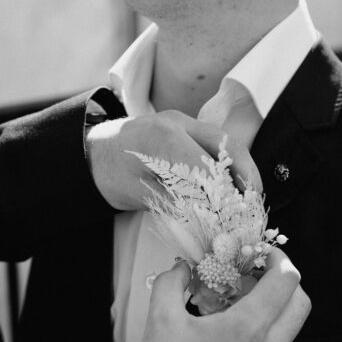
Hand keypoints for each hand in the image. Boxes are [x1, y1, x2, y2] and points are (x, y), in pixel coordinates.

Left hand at [86, 110, 262, 210]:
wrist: (88, 154)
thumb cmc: (108, 175)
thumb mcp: (139, 194)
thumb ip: (176, 202)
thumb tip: (210, 218)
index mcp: (162, 138)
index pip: (205, 167)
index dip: (222, 195)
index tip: (231, 218)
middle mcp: (177, 122)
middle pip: (224, 145)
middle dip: (245, 175)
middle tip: (253, 203)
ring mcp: (181, 122)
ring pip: (224, 141)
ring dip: (241, 168)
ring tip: (250, 196)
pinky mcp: (183, 128)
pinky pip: (214, 143)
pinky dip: (228, 163)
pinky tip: (234, 184)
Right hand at [122, 249, 309, 341]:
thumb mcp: (160, 321)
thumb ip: (172, 284)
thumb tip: (180, 268)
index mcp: (249, 328)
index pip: (287, 281)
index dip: (279, 258)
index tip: (262, 252)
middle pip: (300, 305)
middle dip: (287, 282)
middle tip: (258, 273)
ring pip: (287, 331)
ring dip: (274, 309)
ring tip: (237, 302)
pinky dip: (262, 333)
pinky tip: (228, 332)